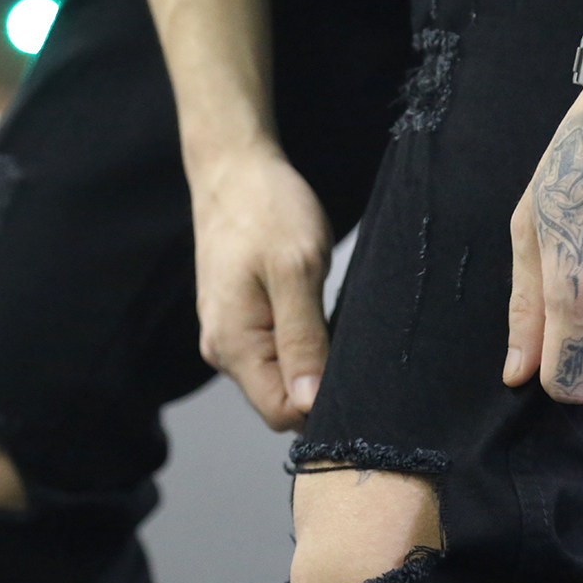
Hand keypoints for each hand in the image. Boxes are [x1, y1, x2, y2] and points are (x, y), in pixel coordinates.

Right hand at [190, 141, 332, 430]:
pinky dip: (304, 342)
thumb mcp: (296, 271)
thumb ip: (302, 340)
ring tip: (337, 320)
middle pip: (281, 399)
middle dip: (320, 384)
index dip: (322, 405)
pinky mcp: (241, 318)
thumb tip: (309, 404)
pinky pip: (275, 350)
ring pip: (280, 375)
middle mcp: (224, 348)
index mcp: (233, 344)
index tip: (357, 374)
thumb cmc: (267, 209)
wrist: (235, 170)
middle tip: (355, 342)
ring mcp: (231, 333)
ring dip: (314, 360)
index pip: (281, 413)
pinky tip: (322, 314)